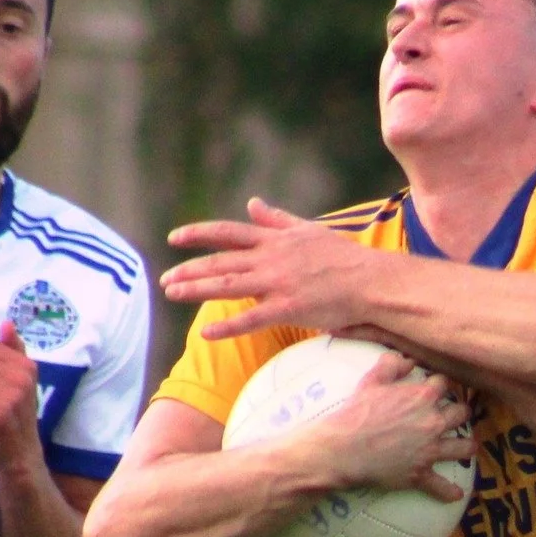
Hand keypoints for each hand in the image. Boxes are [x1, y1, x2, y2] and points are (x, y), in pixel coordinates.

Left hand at [161, 199, 381, 339]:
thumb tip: (252, 203)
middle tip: (164, 279)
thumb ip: (276, 219)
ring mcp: (278, 283)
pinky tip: (206, 333)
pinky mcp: (289, 308)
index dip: (199, 234)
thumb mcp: (307, 230)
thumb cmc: (344, 258)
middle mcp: (271, 258)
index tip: (175, 238)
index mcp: (275, 239)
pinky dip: (227, 326)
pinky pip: (251, 319)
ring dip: (196, 289)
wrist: (371, 281)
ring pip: (228, 285)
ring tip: (171, 294)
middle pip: (221, 261)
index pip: (228, 232)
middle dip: (189, 269)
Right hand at [312, 351, 474, 501]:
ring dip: (467, 447)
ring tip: (469, 447)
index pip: (444, 384)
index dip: (441, 385)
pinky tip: (456, 495)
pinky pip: (440, 486)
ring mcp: (429, 450)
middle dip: (460, 413)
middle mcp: (433, 422)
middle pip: (461, 413)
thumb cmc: (356, 413)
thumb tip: (406, 359)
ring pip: (462, 448)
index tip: (439, 388)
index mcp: (423, 397)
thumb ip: (391, 365)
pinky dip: (449, 492)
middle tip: (457, 416)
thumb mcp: (371, 381)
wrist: (344, 448)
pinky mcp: (420, 474)